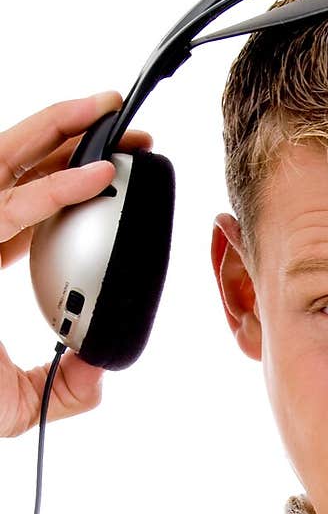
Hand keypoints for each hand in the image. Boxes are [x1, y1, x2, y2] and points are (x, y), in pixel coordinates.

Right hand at [0, 91, 151, 437]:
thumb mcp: (15, 403)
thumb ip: (63, 388)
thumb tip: (100, 371)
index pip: (20, 204)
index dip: (63, 179)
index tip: (113, 171)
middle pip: (16, 167)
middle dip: (73, 139)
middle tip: (130, 128)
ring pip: (5, 160)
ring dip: (61, 130)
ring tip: (110, 110)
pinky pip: (9, 206)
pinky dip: (56, 188)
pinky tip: (100, 176)